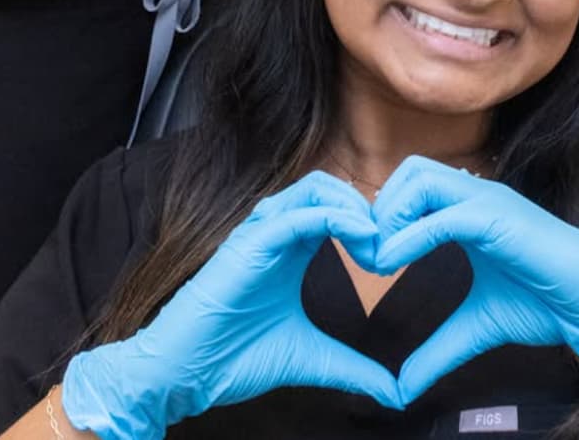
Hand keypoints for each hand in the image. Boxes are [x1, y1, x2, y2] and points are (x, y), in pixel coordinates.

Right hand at [60, 174, 399, 439]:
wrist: (182, 374)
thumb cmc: (232, 357)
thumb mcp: (309, 357)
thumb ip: (351, 366)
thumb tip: (394, 392)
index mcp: (289, 246)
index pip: (336, 206)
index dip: (370, 221)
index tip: (395, 255)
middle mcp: (274, 230)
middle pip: (330, 187)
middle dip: (368, 208)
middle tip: (391, 247)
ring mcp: (259, 232)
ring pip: (315, 188)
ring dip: (354, 207)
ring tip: (378, 243)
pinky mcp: (248, 243)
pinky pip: (296, 214)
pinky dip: (333, 217)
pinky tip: (360, 237)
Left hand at [371, 157, 578, 404]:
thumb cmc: (548, 303)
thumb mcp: (479, 326)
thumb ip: (439, 348)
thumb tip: (400, 387)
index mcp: (472, 209)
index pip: (414, 186)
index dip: (384, 215)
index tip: (366, 256)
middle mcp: (479, 194)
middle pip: (411, 171)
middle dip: (380, 207)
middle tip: (366, 254)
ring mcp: (491, 201)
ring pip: (423, 178)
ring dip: (391, 214)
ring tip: (378, 258)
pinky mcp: (502, 219)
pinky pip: (446, 214)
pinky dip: (411, 234)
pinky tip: (393, 262)